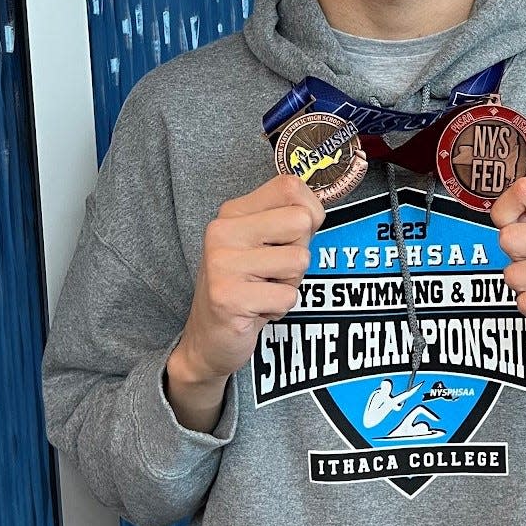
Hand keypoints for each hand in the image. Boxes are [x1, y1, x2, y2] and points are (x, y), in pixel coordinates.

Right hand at [166, 175, 323, 430]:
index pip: (291, 187)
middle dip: (299, 252)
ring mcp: (222, 263)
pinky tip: (255, 309)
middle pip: (301, 222)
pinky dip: (279, 309)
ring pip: (299, 261)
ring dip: (289, 284)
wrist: (208, 338)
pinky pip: (287, 296)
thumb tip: (317, 207)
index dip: (309, 213)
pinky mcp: (228, 296)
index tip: (291, 237)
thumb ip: (287, 220)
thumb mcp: (262, 243)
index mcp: (233, 212)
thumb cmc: (245, 286)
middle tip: (273, 271)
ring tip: (262, 290)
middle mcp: (222, 231)